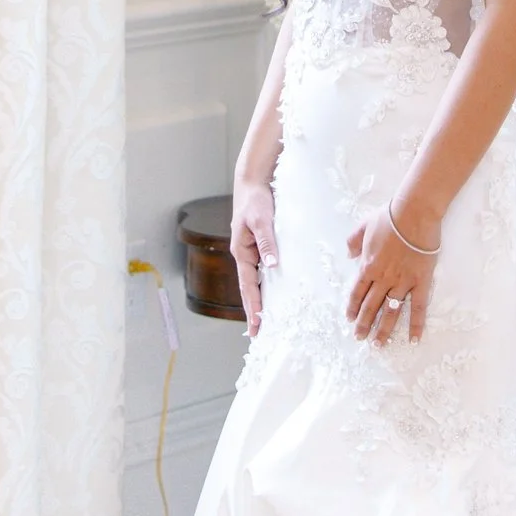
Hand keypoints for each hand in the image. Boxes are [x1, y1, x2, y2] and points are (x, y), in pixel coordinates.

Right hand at [230, 178, 277, 337]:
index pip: (248, 286)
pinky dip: (264, 285)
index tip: (255, 327)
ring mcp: (250, 252)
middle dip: (252, 311)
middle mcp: (244, 255)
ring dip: (258, 300)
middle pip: (249, 289)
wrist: (252, 182)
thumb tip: (273, 266)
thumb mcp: (262, 220)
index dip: (253, 307)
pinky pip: (261, 271)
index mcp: (242, 252)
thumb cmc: (256, 200)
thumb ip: (267, 242)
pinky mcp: (257, 247)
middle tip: (257, 334)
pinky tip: (271, 294)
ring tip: (263, 320)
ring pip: (255, 281)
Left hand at [345, 199, 437, 345]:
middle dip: (364, 324)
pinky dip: (416, 325)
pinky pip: (418, 307)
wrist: (414, 212)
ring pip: (391, 311)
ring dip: (384, 329)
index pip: (357, 292)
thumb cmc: (390, 216)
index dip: (353, 307)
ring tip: (379, 344)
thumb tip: (349, 255)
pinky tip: (414, 339)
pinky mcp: (421, 281)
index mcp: (368, 266)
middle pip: (371, 306)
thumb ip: (353, 241)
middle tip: (360, 338)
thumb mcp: (363, 225)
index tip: (350, 320)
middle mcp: (383, 278)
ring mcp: (402, 282)